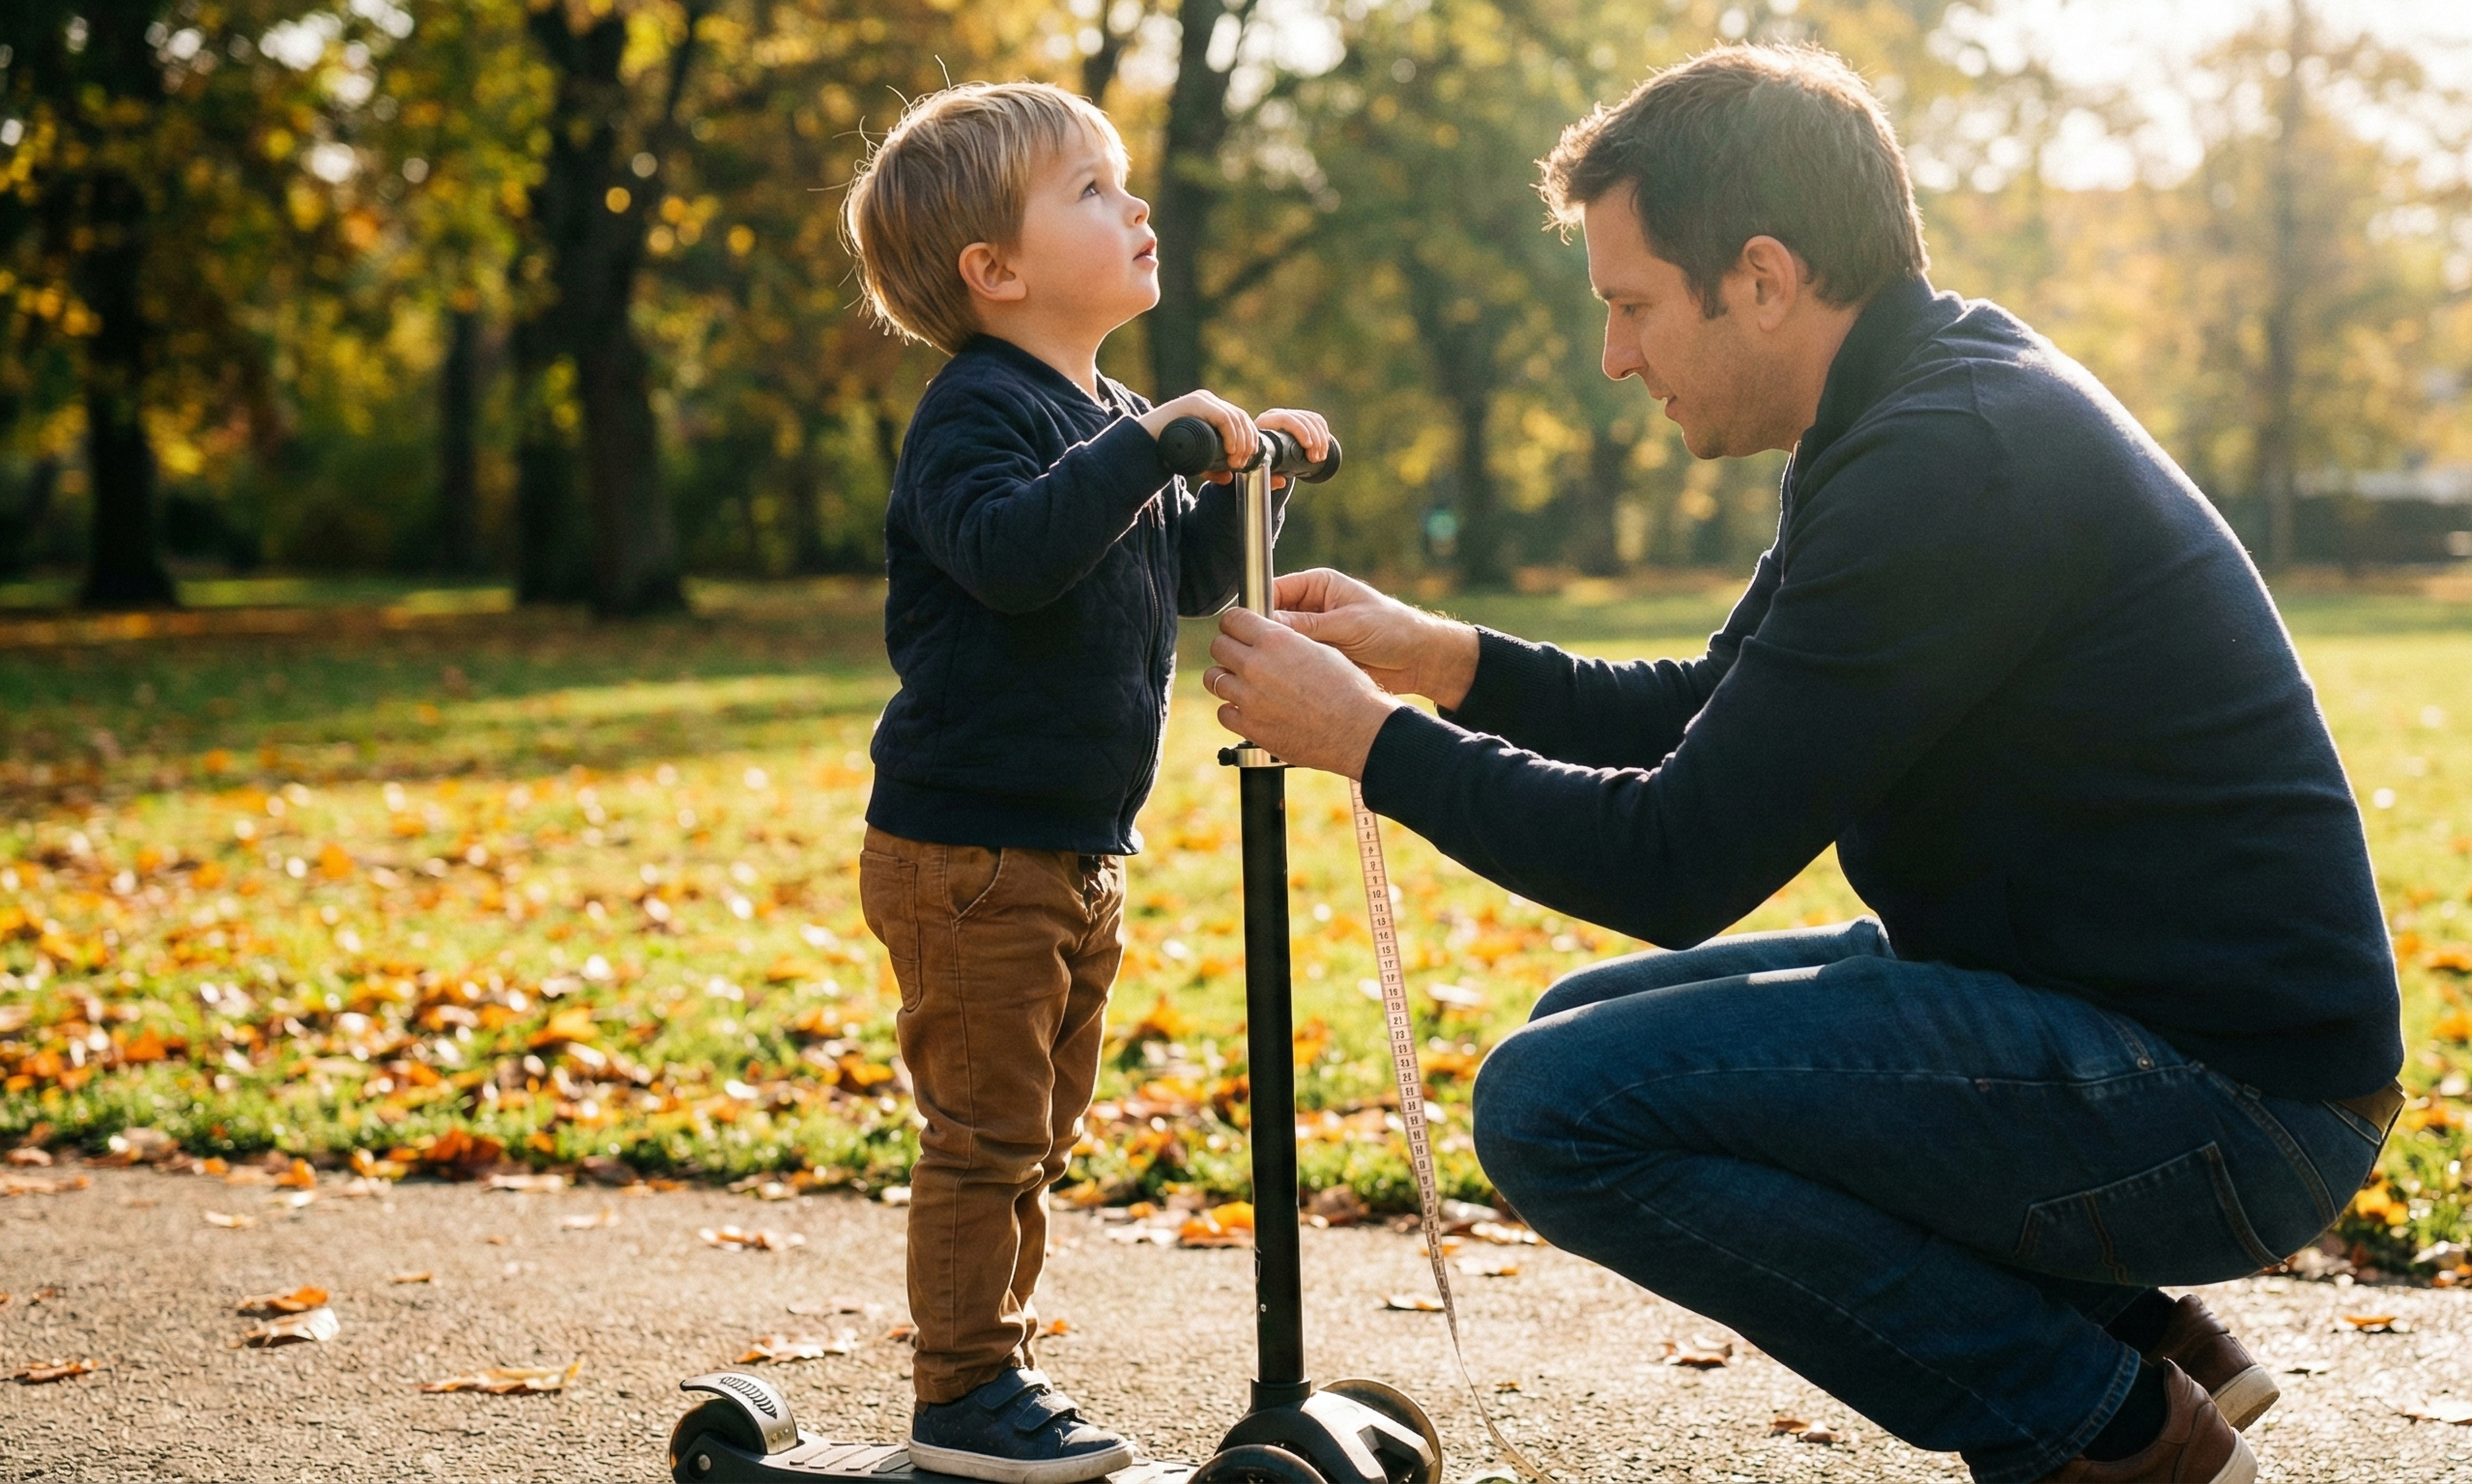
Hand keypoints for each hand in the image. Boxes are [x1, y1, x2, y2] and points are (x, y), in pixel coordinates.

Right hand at [1138, 391, 1255, 484]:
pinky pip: (1222, 417)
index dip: (1250, 438)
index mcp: (1212, 408)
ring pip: (1234, 418)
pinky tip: (1230, 449)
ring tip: (1234, 461)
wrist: (1144, 444)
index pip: (1241, 419)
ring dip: (1240, 442)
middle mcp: (1209, 401)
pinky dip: (1231, 434)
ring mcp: (1202, 400)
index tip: (1249, 458)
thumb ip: (1212, 468)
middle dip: (1247, 442)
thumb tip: (1228, 478)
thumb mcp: (1196, 459)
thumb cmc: (1168, 450)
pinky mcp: (1195, 404)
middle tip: (1241, 463)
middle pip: (1241, 418)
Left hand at [1204, 607, 1403, 778]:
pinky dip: (1233, 710)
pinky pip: (1223, 712)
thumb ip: (1287, 642)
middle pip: (1219, 646)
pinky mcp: (1250, 727)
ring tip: (1243, 683)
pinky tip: (1249, 709)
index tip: (1238, 629)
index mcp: (1276, 640)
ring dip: (1227, 678)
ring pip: (1214, 678)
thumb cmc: (1349, 689)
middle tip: (1240, 655)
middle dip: (1229, 648)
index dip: (1235, 623)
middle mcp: (1257, 666)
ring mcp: (1250, 698)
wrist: (1358, 730)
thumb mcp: (1320, 650)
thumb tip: (1269, 638)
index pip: (1233, 619)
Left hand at [1254, 408, 1333, 490]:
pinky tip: (1324, 447)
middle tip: (1315, 459)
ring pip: (1311, 420)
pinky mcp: (1300, 417)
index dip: (1300, 431)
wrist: (1260, 452)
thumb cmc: (1258, 460)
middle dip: (1314, 439)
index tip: (1308, 446)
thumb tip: (1282, 481)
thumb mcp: (1260, 470)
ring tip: (1320, 458)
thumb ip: (1268, 478)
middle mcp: (1277, 415)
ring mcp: (1290, 415)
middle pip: (1302, 419)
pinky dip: (1323, 433)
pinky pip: (1316, 420)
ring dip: (1321, 439)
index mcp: (1265, 423)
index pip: (1285, 419)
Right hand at [1269, 568, 1480, 709]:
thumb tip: (1270, 625)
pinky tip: (1282, 679)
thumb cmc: (1392, 629)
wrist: (1419, 659)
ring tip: (1269, 669)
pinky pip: (1295, 662)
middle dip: (1265, 635)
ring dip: (1276, 655)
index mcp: (1318, 586)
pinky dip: (1289, 670)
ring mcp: (1313, 634)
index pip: (1275, 591)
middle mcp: (1311, 608)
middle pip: (1272, 619)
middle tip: (1256, 652)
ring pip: (1281, 643)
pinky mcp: (1319, 657)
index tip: (1247, 627)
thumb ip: (1309, 625)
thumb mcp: (1349, 624)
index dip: (1259, 608)